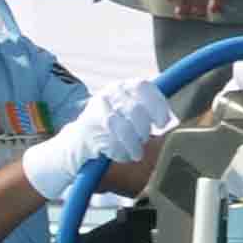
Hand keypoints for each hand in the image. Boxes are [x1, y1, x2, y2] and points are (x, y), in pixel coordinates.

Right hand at [22, 76, 182, 201]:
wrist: (72, 147)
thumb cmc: (107, 131)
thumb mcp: (127, 115)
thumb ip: (146, 111)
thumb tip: (171, 119)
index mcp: (120, 87)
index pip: (144, 87)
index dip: (157, 105)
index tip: (163, 122)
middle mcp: (108, 94)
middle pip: (137, 109)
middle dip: (144, 130)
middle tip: (143, 140)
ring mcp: (96, 111)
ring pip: (125, 127)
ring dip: (133, 145)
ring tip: (134, 153)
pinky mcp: (88, 130)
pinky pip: (112, 142)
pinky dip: (119, 152)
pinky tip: (117, 155)